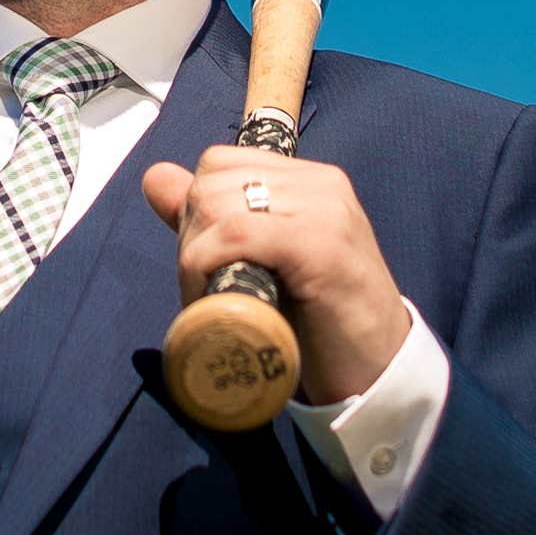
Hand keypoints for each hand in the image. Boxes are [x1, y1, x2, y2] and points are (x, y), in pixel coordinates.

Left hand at [140, 144, 410, 406]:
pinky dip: (208, 268)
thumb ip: (214, 218)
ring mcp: (324, 212)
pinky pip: (235, 234)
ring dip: (196, 258)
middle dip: (190, 238)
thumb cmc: (323, 322)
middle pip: (210, 183)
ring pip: (216, 205)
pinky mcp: (319, 246)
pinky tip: (218, 301)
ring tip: (213, 300)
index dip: (194, 212)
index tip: (204, 263)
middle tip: (206, 289)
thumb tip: (156, 178)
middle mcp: (321, 185)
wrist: (380, 370)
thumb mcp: (264, 260)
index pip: (220, 164)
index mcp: (312, 181)